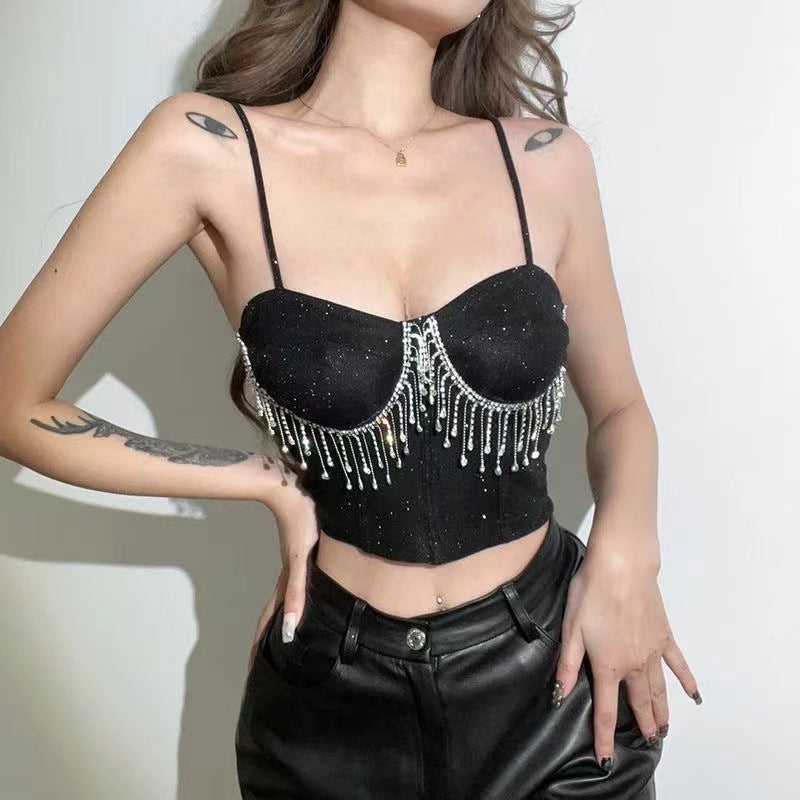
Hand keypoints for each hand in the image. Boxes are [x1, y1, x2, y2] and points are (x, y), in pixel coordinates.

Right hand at [247, 484, 318, 671]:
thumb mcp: (303, 558)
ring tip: (281, 636)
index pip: (269, 621)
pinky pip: (295, 580)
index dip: (260, 645)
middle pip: (274, 612)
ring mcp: (293, 560)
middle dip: (267, 637)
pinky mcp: (301, 547)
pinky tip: (302, 595)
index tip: (252, 669)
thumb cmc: (302, 517)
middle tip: (262, 661)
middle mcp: (288, 573)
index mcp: (288, 579)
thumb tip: (290, 630)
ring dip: (280, 617)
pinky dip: (294, 596)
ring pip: (284, 596)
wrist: (292, 484)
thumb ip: (298, 591)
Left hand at [552, 536, 700, 768]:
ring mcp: (653, 651)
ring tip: (664, 729)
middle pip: (640, 703)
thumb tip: (559, 696)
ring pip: (659, 689)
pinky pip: (678, 664)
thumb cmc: (590, 593)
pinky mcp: (664, 635)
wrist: (622, 566)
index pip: (606, 711)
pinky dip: (686, 681)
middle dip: (643, 726)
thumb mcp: (570, 629)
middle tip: (649, 744)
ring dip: (662, 711)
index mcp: (608, 666)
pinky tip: (694, 696)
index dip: (605, 738)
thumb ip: (566, 665)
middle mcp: (634, 665)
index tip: (606, 760)